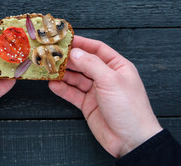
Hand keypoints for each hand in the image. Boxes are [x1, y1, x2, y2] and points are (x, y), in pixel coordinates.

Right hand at [49, 35, 161, 157]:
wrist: (132, 141)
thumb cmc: (129, 108)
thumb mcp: (110, 80)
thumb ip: (91, 64)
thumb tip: (75, 52)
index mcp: (118, 67)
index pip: (97, 49)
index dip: (82, 43)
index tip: (66, 40)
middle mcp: (106, 77)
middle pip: (84, 63)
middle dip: (69, 59)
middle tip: (52, 54)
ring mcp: (97, 91)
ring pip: (77, 78)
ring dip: (64, 74)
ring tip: (49, 69)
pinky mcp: (89, 105)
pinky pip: (73, 93)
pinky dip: (63, 89)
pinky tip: (53, 85)